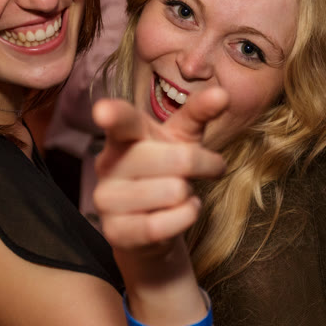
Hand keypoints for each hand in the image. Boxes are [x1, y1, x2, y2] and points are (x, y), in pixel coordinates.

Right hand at [92, 88, 227, 255]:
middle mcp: (108, 163)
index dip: (112, 114)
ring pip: (175, 192)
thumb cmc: (168, 169)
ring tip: (178, 194)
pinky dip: (185, 218)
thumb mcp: (183, 137)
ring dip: (190, 195)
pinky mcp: (115, 231)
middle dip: (204, 164)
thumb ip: (199, 112)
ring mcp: (107, 198)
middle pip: (178, 159)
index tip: (103, 111)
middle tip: (206, 168)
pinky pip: (165, 224)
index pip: (121, 121)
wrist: (152, 223)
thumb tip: (222, 94)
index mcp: (124, 135)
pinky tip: (178, 212)